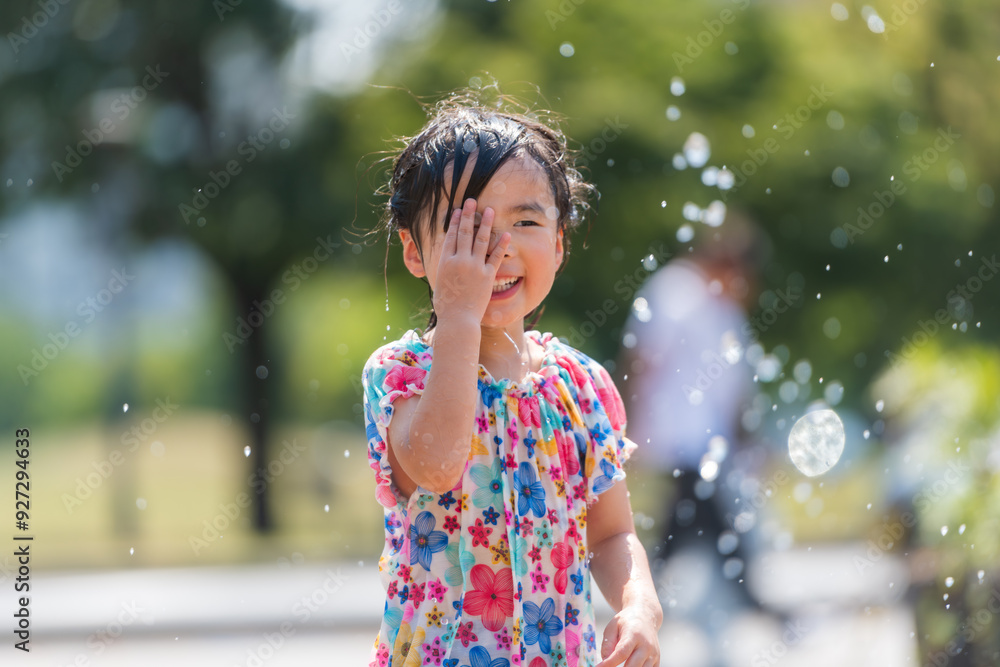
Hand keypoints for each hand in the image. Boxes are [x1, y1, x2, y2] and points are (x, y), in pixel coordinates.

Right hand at [432, 198, 509, 324]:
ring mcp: (474, 267)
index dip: (456, 221)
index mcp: (445, 262)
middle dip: (469, 215)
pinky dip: (501, 244)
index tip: (459, 210)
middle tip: (472, 201)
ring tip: (489, 210)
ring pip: (481, 240)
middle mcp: (459, 261)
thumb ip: (445, 268)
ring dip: (485, 223)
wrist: (458, 319)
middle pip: (465, 233)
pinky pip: (495, 257)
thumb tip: (448, 259)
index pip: (451, 236)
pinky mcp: (487, 276)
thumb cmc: (447, 306)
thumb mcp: (440, 282)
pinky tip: (506, 233)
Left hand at [596, 605, 660, 666]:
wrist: (645, 616)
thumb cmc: (626, 622)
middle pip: (633, 666)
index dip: (610, 663)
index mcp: (634, 634)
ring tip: (621, 664)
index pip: (622, 653)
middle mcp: (646, 646)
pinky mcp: (657, 661)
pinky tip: (630, 665)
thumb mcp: (613, 626)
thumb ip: (607, 643)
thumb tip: (605, 660)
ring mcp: (654, 655)